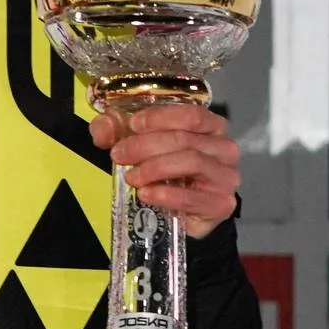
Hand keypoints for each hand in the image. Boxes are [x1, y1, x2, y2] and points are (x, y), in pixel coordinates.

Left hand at [91, 102, 241, 238]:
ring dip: (154, 168)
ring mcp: (226, 176)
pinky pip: (192, 197)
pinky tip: (146, 194)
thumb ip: (116, 131)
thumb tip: (103, 129)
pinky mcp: (221, 204)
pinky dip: (165, 194)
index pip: (191, 114)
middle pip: (185, 139)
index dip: (160, 117)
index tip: (132, 125)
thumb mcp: (138, 145)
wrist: (183, 214)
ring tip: (131, 177)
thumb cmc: (167, 173)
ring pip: (191, 162)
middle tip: (119, 154)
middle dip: (146, 145)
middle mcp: (224, 149)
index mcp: (211, 127)